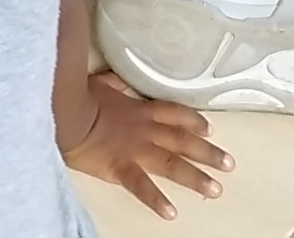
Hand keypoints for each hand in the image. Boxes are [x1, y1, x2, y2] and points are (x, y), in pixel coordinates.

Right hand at [68, 74, 228, 217]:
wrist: (65, 110)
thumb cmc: (79, 95)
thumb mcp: (99, 83)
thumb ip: (114, 83)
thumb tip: (121, 80)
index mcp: (139, 109)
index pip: (173, 113)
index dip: (193, 121)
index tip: (210, 128)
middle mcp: (144, 130)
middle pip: (182, 140)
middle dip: (207, 152)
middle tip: (229, 164)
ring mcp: (135, 149)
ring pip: (172, 163)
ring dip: (195, 177)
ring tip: (215, 189)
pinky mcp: (120, 167)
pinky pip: (142, 186)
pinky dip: (156, 200)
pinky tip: (172, 213)